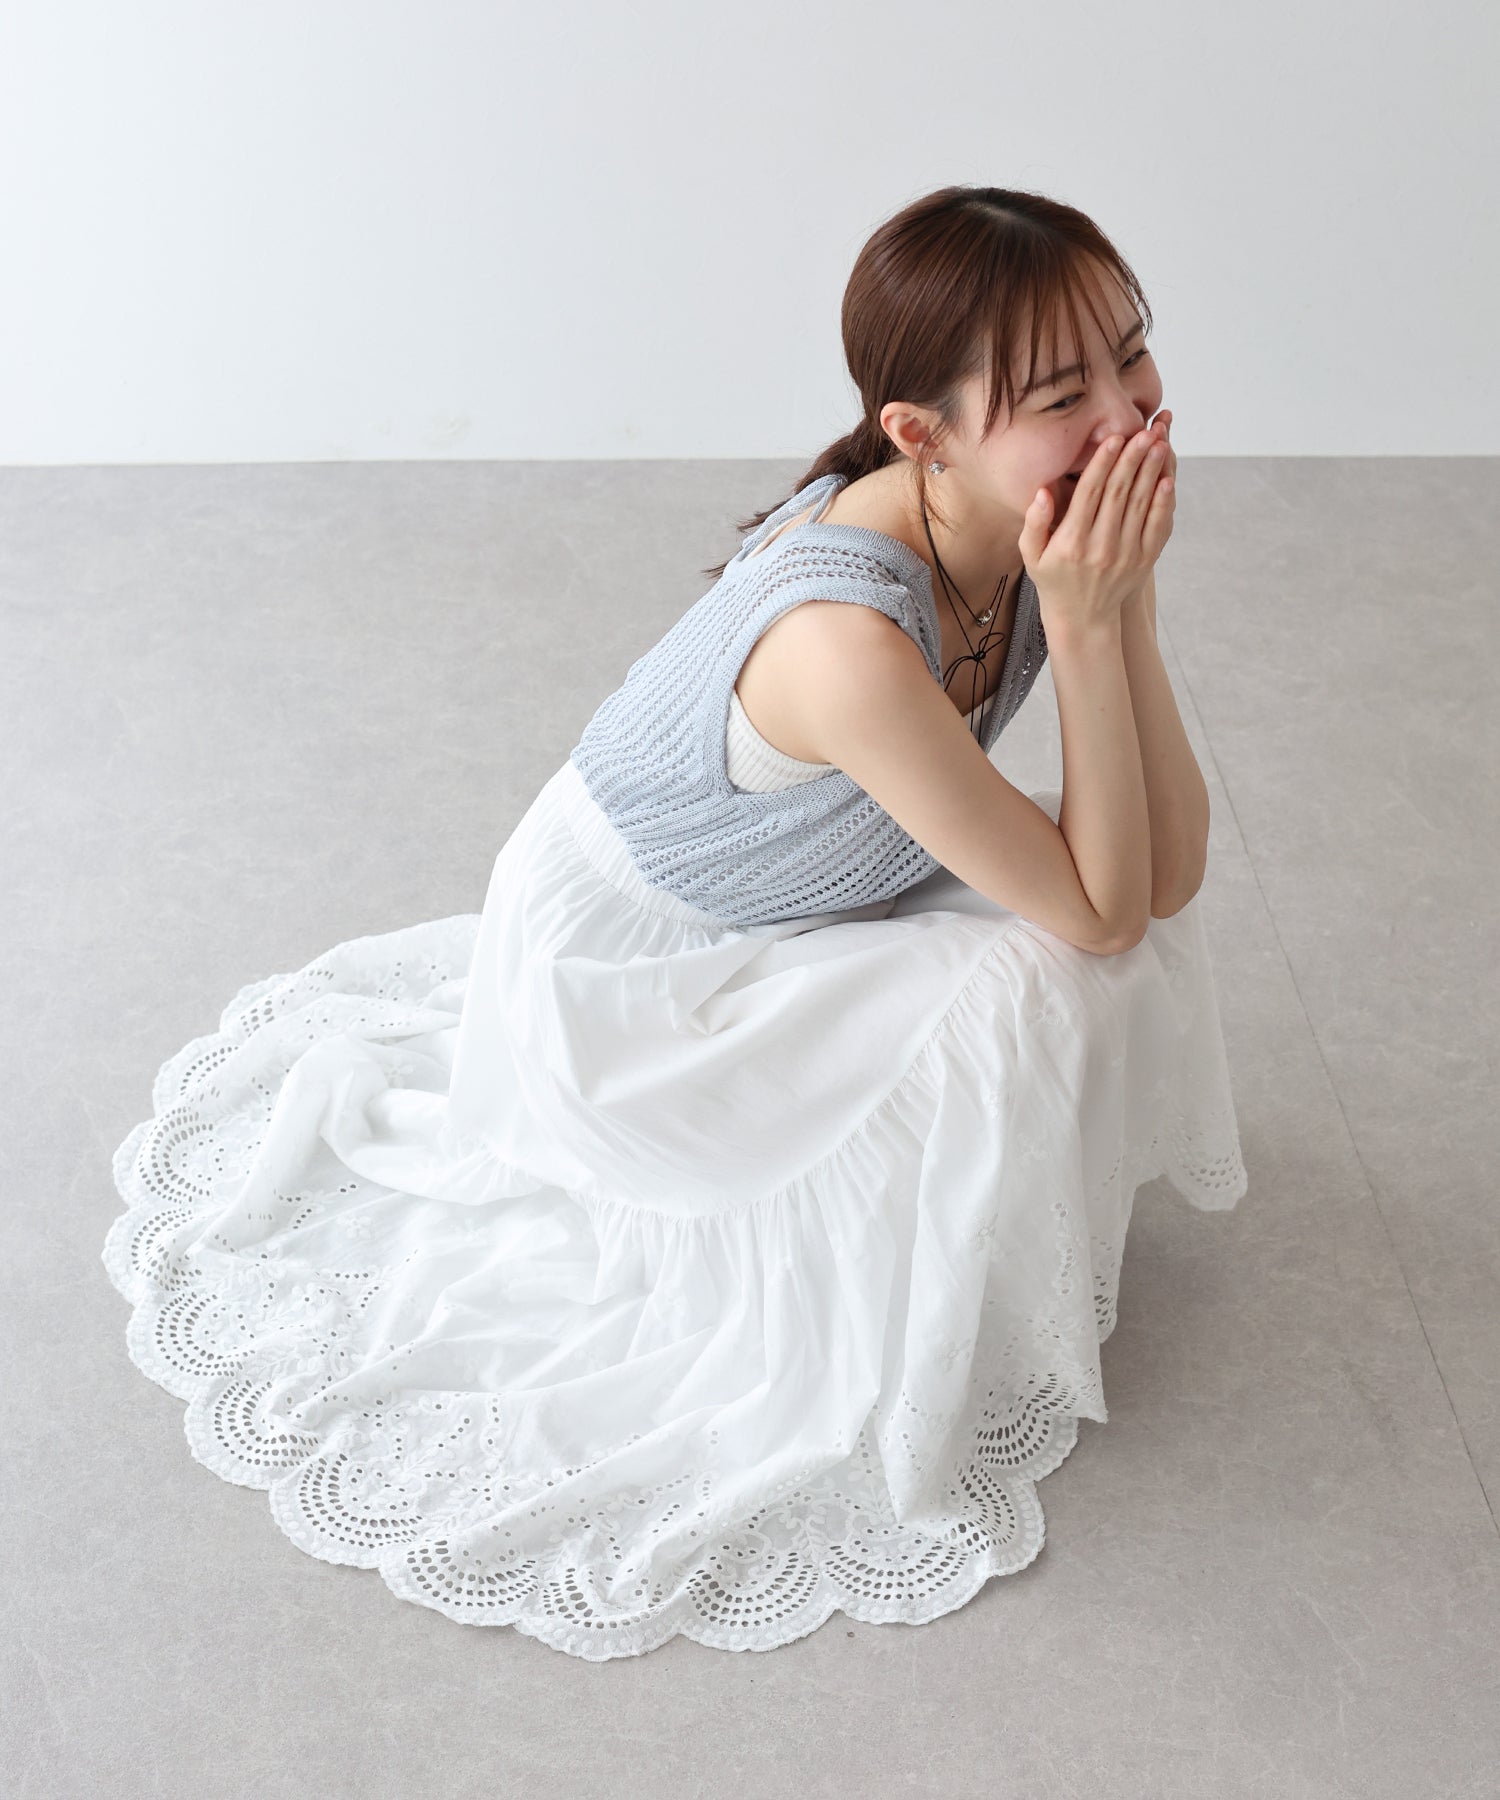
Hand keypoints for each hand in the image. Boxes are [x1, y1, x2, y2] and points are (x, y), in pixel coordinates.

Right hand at [1020, 419, 1175, 635]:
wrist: (1082, 618)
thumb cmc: (1053, 579)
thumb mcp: (1031, 554)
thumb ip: (1034, 522)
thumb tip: (1043, 491)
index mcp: (1071, 542)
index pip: (1090, 493)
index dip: (1103, 463)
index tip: (1114, 438)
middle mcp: (1100, 547)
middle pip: (1119, 492)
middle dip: (1133, 458)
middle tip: (1144, 430)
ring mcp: (1126, 554)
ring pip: (1140, 504)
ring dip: (1151, 471)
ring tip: (1159, 442)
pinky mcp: (1144, 560)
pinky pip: (1156, 525)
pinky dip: (1163, 502)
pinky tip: (1167, 479)